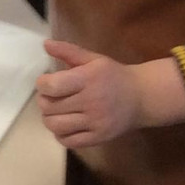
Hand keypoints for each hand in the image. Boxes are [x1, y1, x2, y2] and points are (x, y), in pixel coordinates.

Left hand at [35, 42, 184, 147]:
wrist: (143, 97)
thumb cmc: (114, 75)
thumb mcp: (94, 59)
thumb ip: (68, 51)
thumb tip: (45, 44)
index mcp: (89, 79)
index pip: (51, 86)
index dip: (42, 84)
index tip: (46, 83)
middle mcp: (91, 101)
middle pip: (50, 107)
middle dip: (44, 101)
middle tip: (51, 97)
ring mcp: (96, 122)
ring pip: (56, 126)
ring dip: (49, 118)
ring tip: (56, 111)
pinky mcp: (99, 137)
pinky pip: (68, 141)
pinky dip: (60, 134)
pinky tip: (65, 125)